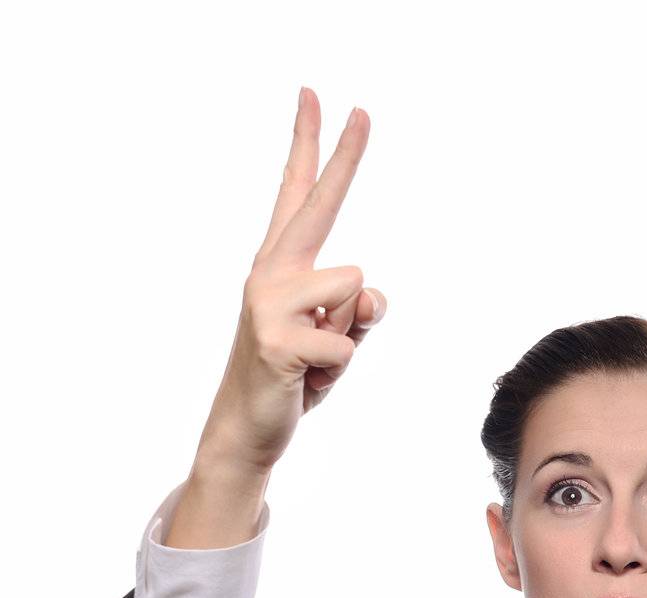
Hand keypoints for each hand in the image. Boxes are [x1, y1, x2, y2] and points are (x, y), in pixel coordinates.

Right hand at [199, 86, 386, 475]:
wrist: (249, 429)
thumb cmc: (294, 377)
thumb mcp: (336, 340)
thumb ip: (360, 313)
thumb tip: (372, 297)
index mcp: (282, 264)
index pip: (298, 193)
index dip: (310, 144)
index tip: (316, 93)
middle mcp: (271, 272)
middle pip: (318, 205)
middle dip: (344, 159)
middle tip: (363, 108)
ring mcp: (269, 304)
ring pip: (355, 293)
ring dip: (351, 337)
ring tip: (316, 360)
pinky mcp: (279, 340)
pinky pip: (348, 344)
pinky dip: (340, 371)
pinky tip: (308, 380)